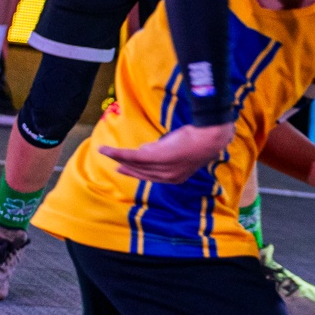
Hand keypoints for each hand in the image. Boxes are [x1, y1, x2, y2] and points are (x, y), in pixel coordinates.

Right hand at [99, 121, 235, 183]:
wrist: (209, 136)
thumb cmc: (200, 138)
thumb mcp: (182, 150)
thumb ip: (165, 152)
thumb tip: (148, 149)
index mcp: (175, 177)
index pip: (151, 176)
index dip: (136, 173)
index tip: (124, 169)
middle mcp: (167, 177)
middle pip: (140, 172)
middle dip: (125, 167)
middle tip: (115, 165)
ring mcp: (162, 168)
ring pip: (134, 163)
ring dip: (117, 157)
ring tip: (105, 152)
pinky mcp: (156, 157)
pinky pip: (133, 156)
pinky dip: (118, 153)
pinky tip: (107, 150)